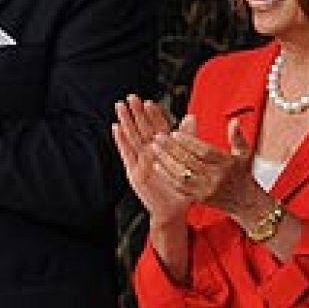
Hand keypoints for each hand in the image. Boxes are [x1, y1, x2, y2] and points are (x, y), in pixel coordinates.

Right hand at [112, 96, 190, 225]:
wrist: (173, 209)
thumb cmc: (182, 187)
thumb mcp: (188, 161)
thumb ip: (189, 138)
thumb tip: (192, 116)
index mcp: (164, 149)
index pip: (158, 127)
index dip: (153, 114)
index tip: (149, 101)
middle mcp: (151, 153)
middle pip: (142, 129)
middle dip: (136, 113)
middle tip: (131, 97)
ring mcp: (141, 161)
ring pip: (133, 138)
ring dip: (126, 122)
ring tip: (120, 107)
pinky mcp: (134, 172)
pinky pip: (126, 153)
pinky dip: (121, 141)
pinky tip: (115, 128)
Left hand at [153, 116, 266, 218]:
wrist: (244, 200)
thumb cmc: (242, 173)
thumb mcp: (245, 153)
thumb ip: (237, 137)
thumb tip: (234, 121)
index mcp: (227, 164)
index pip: (205, 152)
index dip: (189, 142)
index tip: (175, 133)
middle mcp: (216, 178)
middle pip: (190, 161)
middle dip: (171, 148)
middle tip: (158, 137)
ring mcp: (206, 189)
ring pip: (181, 174)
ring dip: (166, 161)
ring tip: (155, 149)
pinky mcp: (198, 198)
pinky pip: (179, 187)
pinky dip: (166, 176)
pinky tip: (157, 166)